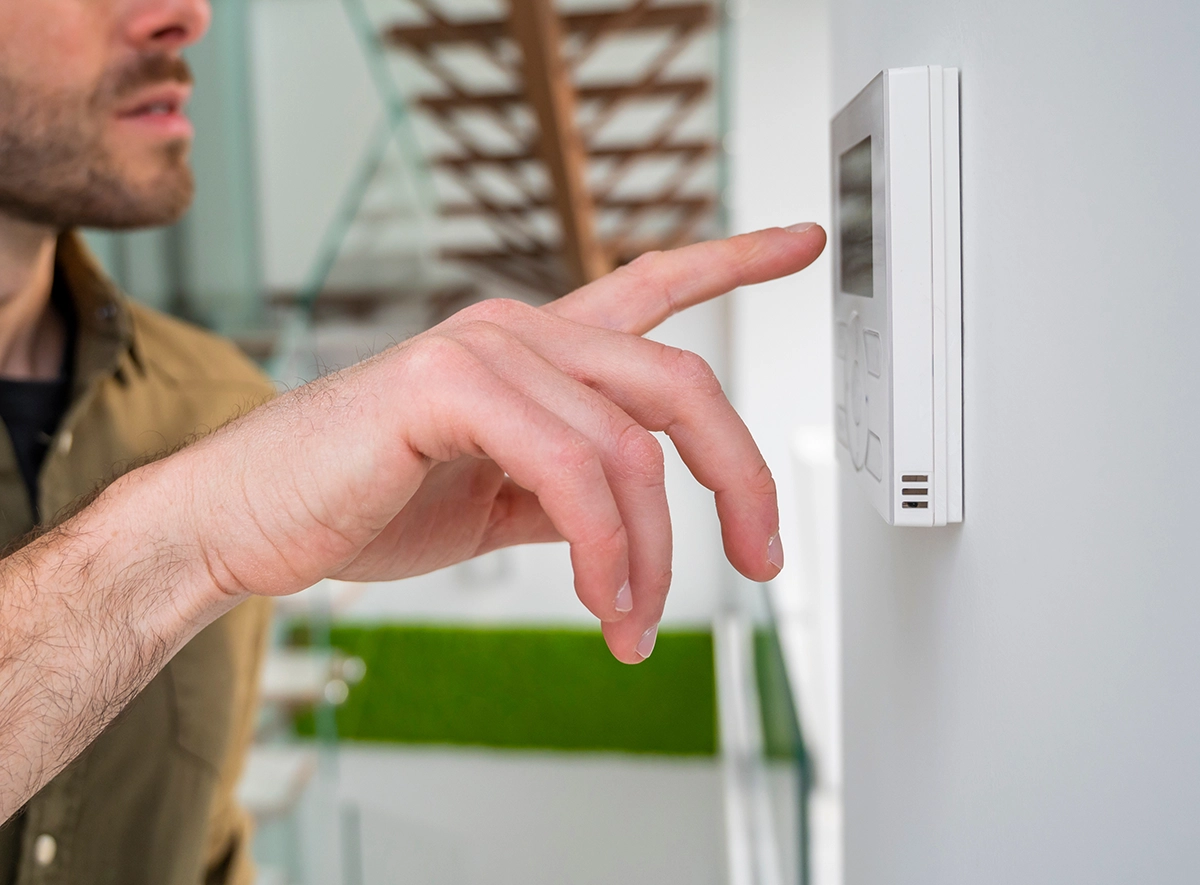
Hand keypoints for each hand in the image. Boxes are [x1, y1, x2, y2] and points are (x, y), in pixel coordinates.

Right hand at [173, 224, 825, 662]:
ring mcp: (484, 349)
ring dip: (650, 554)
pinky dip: (605, 549)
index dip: (733, 261)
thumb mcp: (497, 495)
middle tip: (761, 556)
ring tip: (633, 621)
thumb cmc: (362, 501)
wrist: (245, 521)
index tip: (800, 243)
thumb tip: (632, 520)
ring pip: (631, 447)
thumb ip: (568, 488)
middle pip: (678, 382)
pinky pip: (571, 470)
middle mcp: (519, 330)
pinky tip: (603, 600)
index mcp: (535, 350)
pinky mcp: (446, 383)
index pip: (650, 287)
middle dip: (739, 477)